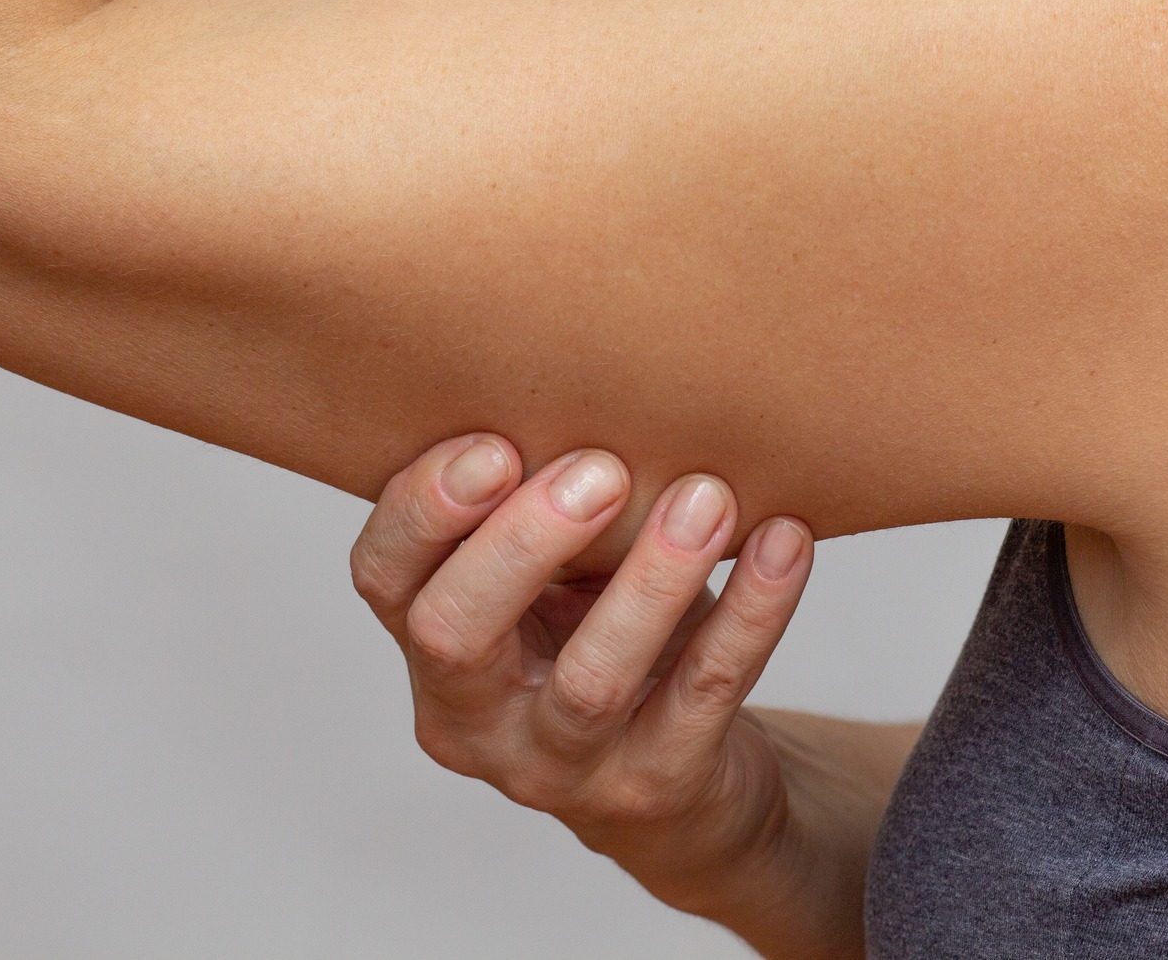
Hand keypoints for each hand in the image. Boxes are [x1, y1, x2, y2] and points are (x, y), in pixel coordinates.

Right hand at [350, 435, 833, 952]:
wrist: (686, 789)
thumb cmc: (608, 640)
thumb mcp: (558, 581)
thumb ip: (546, 509)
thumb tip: (594, 378)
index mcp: (433, 648)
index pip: (384, 578)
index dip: (423, 510)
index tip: (494, 444)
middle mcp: (477, 720)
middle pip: (455, 634)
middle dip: (523, 542)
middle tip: (601, 468)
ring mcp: (562, 768)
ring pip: (590, 680)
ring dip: (652, 579)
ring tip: (707, 497)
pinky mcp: (656, 789)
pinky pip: (704, 695)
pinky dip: (751, 613)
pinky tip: (783, 543)